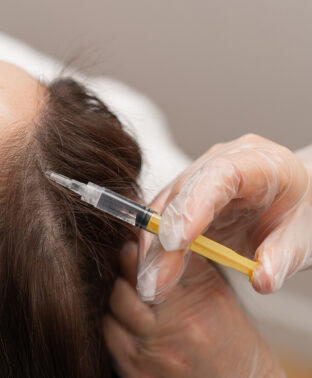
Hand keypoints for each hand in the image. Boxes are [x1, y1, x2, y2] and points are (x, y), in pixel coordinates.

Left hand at [104, 241, 283, 376]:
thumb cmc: (230, 337)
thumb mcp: (215, 292)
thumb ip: (181, 263)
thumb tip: (147, 234)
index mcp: (191, 308)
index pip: (144, 269)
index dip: (135, 255)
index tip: (136, 248)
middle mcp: (168, 334)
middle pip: (121, 290)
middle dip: (125, 279)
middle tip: (136, 276)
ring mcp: (150, 357)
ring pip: (110, 313)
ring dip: (119, 304)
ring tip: (141, 303)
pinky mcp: (135, 373)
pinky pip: (110, 338)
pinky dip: (117, 327)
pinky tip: (135, 325)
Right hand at [137, 134, 311, 301]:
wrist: (297, 201)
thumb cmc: (304, 213)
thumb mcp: (306, 237)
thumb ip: (285, 257)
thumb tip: (261, 280)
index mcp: (260, 162)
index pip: (219, 175)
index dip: (193, 206)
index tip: (176, 242)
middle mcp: (221, 161)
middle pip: (181, 195)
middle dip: (164, 240)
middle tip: (156, 282)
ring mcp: (199, 177)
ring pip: (163, 208)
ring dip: (154, 249)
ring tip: (152, 287)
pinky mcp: (185, 196)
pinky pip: (162, 220)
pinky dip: (157, 250)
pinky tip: (155, 276)